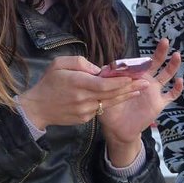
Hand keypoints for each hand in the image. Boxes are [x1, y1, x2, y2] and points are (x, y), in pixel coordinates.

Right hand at [16, 55, 148, 128]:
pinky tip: (122, 96)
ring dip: (125, 96)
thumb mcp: (59, 64)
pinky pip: (101, 109)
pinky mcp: (85, 119)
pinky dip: (111, 101)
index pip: (104, 84)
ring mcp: (85, 111)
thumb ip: (80, 63)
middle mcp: (84, 99)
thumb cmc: (48, 82)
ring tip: (140, 90)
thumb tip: (99, 69)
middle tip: (146, 82)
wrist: (37, 108)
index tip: (133, 76)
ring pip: (109, 103)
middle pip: (112, 94)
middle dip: (130, 88)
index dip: (120, 81)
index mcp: (78, 84)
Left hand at [99, 38, 182, 165]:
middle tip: (165, 41)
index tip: (136, 61)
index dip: (139, 60)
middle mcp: (145, 80)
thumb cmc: (110, 108)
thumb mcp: (105, 92)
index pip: (138, 63)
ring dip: (172, 65)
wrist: (118, 129)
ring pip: (166, 75)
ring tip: (177, 55)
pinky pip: (171, 95)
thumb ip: (106, 80)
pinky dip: (177, 89)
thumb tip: (104, 66)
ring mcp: (154, 91)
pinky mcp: (159, 103)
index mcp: (133, 76)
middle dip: (160, 52)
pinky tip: (180, 81)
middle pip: (155, 63)